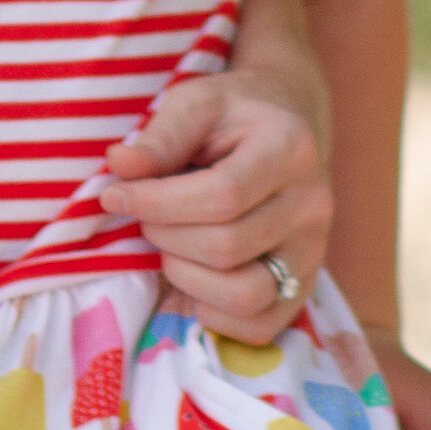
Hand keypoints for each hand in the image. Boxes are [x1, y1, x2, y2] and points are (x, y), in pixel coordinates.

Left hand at [99, 72, 331, 336]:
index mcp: (290, 149)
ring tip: (170, 244)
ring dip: (186, 277)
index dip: (157, 203)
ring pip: (245, 295)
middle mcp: (314, 205)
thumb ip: (159, 137)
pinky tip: (192, 276)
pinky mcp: (305, 285)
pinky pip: (259, 326)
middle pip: (226, 247)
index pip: (222, 196)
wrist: (286, 123)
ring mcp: (314, 251)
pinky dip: (213, 312)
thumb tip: (119, 167)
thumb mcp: (194, 103)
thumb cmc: (232, 112)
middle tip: (146, 215)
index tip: (115, 194)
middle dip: (165, 235)